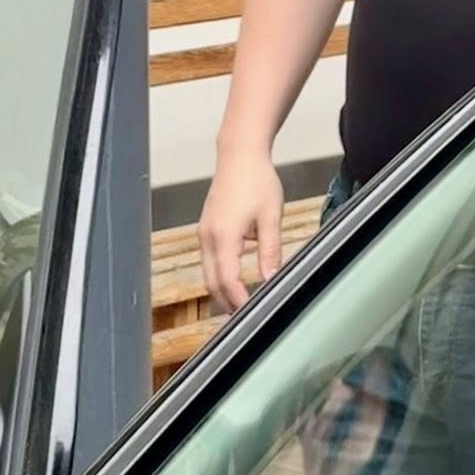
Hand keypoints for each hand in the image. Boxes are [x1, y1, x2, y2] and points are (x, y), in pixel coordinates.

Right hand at [199, 150, 284, 313]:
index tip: (250, 315)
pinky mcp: (206, 229)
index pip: (228, 279)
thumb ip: (270, 252)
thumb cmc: (256, 180)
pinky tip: (234, 280)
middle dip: (226, 302)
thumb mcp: (270, 218)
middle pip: (211, 282)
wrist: (239, 155)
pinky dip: (218, 275)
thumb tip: (271, 279)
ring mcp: (204, 233)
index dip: (238, 301)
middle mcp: (208, 237)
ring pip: (207, 273)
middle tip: (244, 319)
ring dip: (221, 290)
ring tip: (240, 305)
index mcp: (224, 236)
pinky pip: (208, 260)